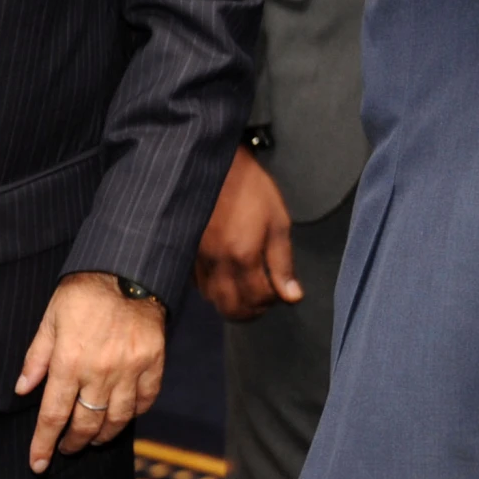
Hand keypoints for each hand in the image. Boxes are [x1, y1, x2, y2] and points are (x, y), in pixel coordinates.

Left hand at [16, 272, 166, 472]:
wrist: (130, 269)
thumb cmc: (84, 293)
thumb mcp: (50, 319)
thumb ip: (36, 357)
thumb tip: (22, 390)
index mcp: (69, 362)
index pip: (53, 416)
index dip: (43, 444)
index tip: (38, 463)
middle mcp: (100, 371)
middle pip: (85, 423)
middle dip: (73, 443)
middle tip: (66, 449)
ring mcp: (131, 368)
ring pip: (117, 418)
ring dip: (103, 435)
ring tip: (94, 438)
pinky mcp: (154, 361)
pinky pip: (146, 398)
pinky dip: (135, 412)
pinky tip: (125, 414)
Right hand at [194, 147, 300, 320]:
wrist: (216, 167)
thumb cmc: (252, 191)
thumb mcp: (278, 222)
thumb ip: (283, 264)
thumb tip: (293, 297)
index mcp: (242, 255)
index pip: (257, 299)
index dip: (274, 300)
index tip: (283, 291)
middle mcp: (216, 264)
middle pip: (231, 309)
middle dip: (253, 310)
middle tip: (267, 298)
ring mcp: (197, 261)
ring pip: (213, 301)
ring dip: (233, 303)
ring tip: (250, 289)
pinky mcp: (186, 256)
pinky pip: (198, 287)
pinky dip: (214, 291)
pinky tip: (228, 279)